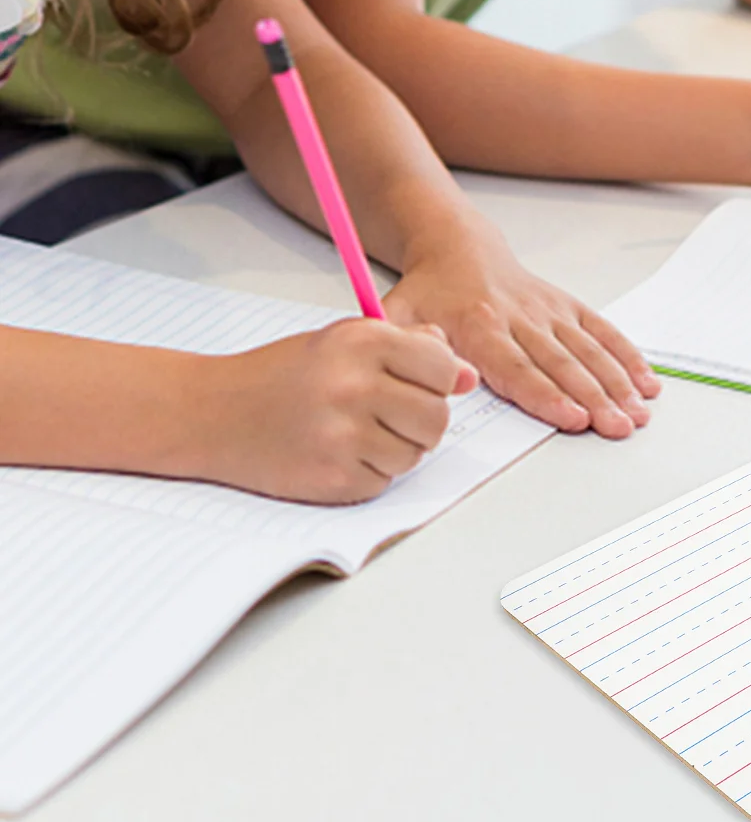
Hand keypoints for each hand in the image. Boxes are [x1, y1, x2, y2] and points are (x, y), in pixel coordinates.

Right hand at [189, 319, 476, 503]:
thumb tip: (467, 375)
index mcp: (363, 343)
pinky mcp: (333, 478)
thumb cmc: (284, 374)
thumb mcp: (345, 340)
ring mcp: (343, 437)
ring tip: (358, 430)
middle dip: (423, 418)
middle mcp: (356, 387)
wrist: (212, 413)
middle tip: (390, 412)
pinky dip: (371, 472)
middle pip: (438, 417)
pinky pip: (385, 481)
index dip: (439, 379)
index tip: (420, 382)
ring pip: (416, 453)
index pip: (444, 368)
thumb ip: (411, 349)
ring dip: (398, 448)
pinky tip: (338, 452)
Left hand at [384, 214, 658, 439]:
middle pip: (561, 364)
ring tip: (639, 413)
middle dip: (595, 397)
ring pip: (587, 350)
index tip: (573, 418)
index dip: (546, 395)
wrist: (457, 249)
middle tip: (618, 427)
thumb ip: (401, 345)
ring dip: (616, 383)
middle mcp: (520, 317)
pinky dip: (626, 355)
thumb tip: (429, 379)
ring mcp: (548, 311)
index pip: (516, 367)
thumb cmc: (429, 292)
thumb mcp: (398, 314)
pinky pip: (601, 331)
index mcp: (478, 326)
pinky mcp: (566, 306)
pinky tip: (646, 382)